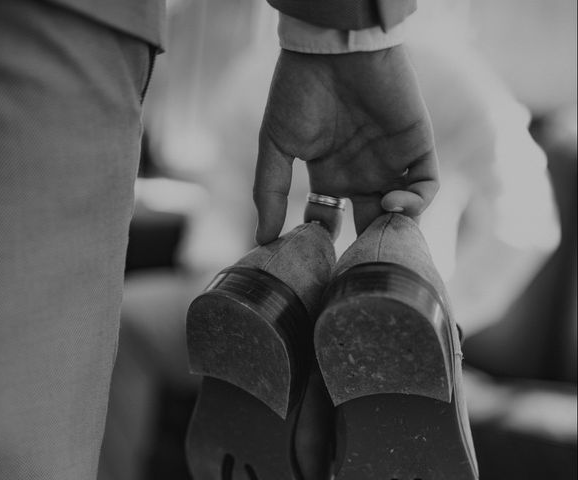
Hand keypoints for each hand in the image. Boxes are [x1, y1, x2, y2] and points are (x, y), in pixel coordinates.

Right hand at [254, 46, 438, 243]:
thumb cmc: (298, 91)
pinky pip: (427, 185)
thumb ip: (268, 190)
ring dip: (392, 229)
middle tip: (355, 263)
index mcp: (329, 174)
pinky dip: (416, 202)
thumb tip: (261, 238)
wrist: (331, 50)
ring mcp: (390, 161)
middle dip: (364, 246)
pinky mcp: (416, 146)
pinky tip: (391, 203)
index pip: (329, 220)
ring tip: (374, 233)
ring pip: (402, 211)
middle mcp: (361, 172)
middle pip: (369, 223)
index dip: (324, 242)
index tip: (315, 261)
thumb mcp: (275, 144)